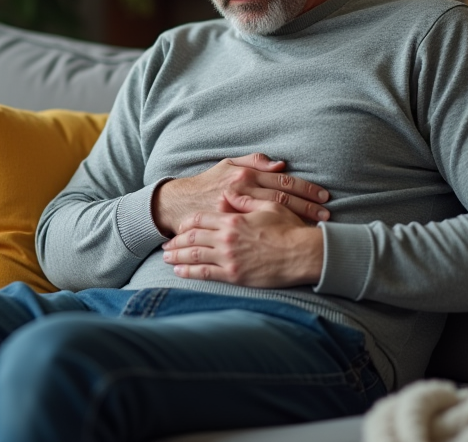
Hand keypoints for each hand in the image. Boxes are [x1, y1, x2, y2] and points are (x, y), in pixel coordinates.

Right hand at [151, 153, 330, 235]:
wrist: (179, 204)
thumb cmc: (207, 184)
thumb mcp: (227, 165)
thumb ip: (254, 162)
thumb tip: (279, 164)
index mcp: (245, 176)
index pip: (283, 182)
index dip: (306, 189)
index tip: (324, 197)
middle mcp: (243, 192)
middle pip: (283, 199)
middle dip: (307, 207)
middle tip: (327, 215)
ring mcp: (237, 212)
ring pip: (275, 216)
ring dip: (297, 221)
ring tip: (317, 228)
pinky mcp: (230, 229)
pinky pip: (259, 231)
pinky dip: (278, 235)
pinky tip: (292, 240)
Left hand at [162, 201, 323, 287]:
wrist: (301, 254)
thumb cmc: (288, 229)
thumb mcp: (269, 206)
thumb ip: (246, 200)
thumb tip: (230, 194)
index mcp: (232, 219)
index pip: (200, 219)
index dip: (186, 223)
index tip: (178, 226)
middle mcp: (226, 238)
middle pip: (192, 238)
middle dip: (176, 241)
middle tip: (165, 244)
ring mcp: (228, 258)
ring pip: (194, 256)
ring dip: (177, 256)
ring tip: (166, 258)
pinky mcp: (234, 274)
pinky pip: (204, 273)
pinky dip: (189, 272)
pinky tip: (179, 272)